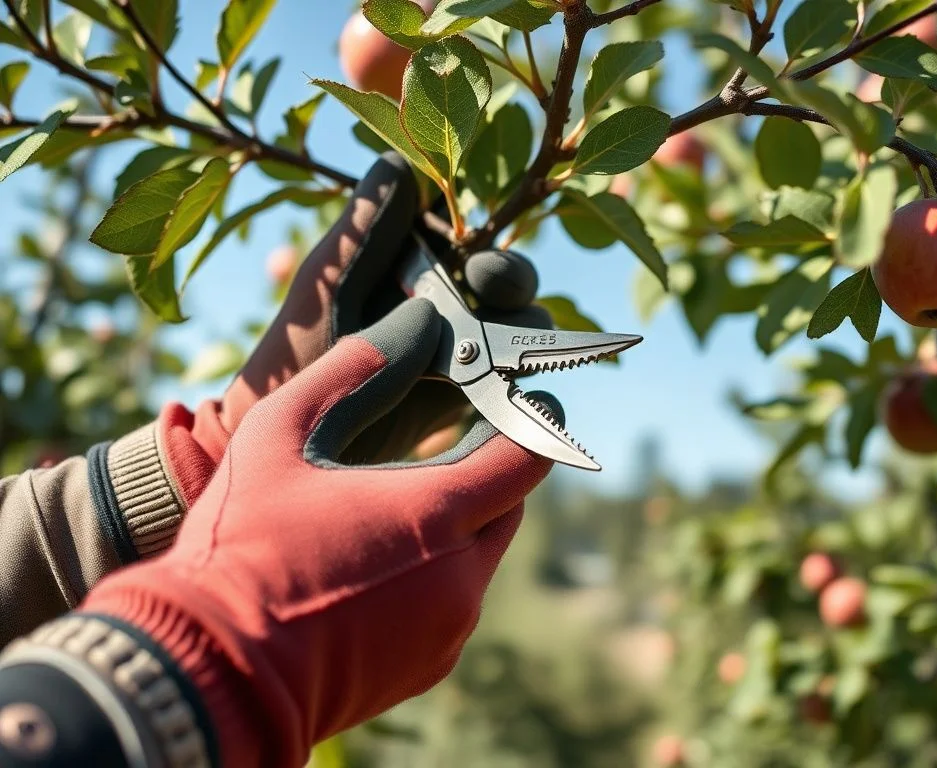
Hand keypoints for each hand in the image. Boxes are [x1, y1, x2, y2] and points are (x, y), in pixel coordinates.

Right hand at [84, 299, 557, 767]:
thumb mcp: (279, 435)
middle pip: (508, 505)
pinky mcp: (429, 666)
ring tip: (390, 513)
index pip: (528, 456)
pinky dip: (434, 577)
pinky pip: (454, 604)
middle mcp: (460, 577)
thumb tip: (415, 320)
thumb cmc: (240, 547)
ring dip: (455, 527)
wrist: (212, 673)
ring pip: (480, 556)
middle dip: (487, 473)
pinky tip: (374, 569)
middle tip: (443, 451)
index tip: (524, 400)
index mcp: (435, 516)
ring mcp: (448, 629)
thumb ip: (354, 369)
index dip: (533, 421)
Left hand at [169, 152, 548, 503]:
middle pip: (502, 277)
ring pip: (517, 324)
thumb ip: (364, 230)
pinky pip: (512, 380)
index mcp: (407, 263)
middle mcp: (440, 301)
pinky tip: (509, 379)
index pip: (463, 233)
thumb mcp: (328, 285)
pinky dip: (520, 377)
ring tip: (499, 339)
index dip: (475, 235)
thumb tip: (400, 161)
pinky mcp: (466, 398)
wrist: (293, 439)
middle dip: (508, 276)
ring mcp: (457, 350)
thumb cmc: (294, 355)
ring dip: (519, 324)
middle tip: (489, 281)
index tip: (468, 247)